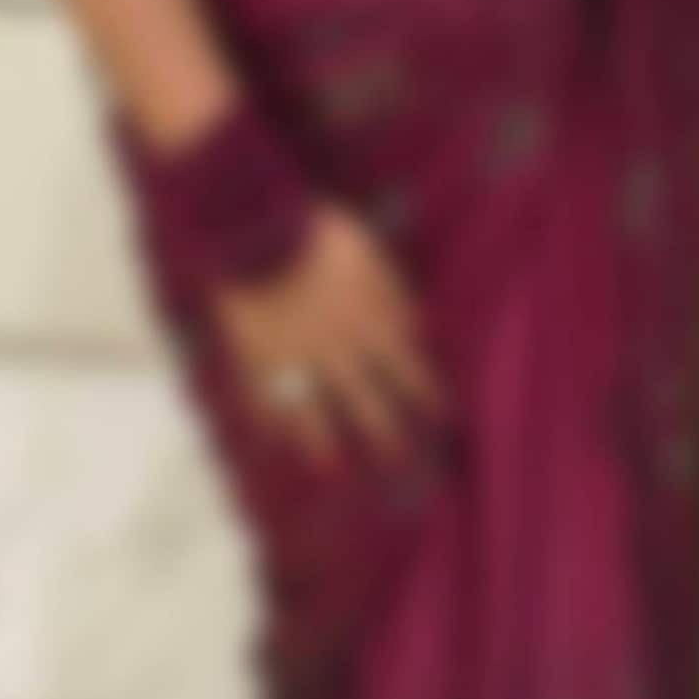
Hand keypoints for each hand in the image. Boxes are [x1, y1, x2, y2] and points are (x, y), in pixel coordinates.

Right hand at [215, 204, 448, 470]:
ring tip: (331, 468)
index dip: (428, 394)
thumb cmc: (324, 235)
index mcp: (370, 325)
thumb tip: (421, 329)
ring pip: (313, 412)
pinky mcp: (254, 359)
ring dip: (323, 442)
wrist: (263, 230)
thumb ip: (396, 297)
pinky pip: (262, 398)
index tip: (444, 418)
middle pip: (366, 402)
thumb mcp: (373, 258)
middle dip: (385, 434)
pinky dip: (269, 419)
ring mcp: (294, 360)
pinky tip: (273, 437)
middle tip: (398, 461)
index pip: (408, 370)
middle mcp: (336, 353)